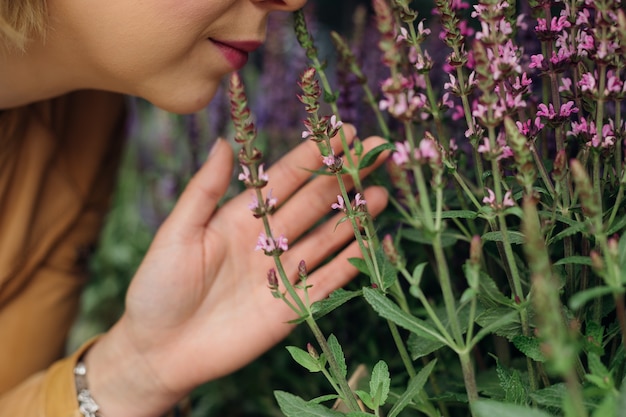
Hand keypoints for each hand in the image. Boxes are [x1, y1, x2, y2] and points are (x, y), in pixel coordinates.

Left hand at [85, 125, 388, 416]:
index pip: (285, 180)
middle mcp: (267, 241)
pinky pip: (327, 281)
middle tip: (375, 153)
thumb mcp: (177, 233)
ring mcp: (282, 273)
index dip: (314, 156)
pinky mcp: (291, 306)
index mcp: (240, 217)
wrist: (158, 351)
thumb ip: (205, 189)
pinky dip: (350, 263)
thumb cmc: (157, 288)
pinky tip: (370, 243)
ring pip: (327, 239)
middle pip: (314, 204)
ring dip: (354, 218)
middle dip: (345, 178)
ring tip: (382, 193)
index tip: (342, 133)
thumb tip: (224, 140)